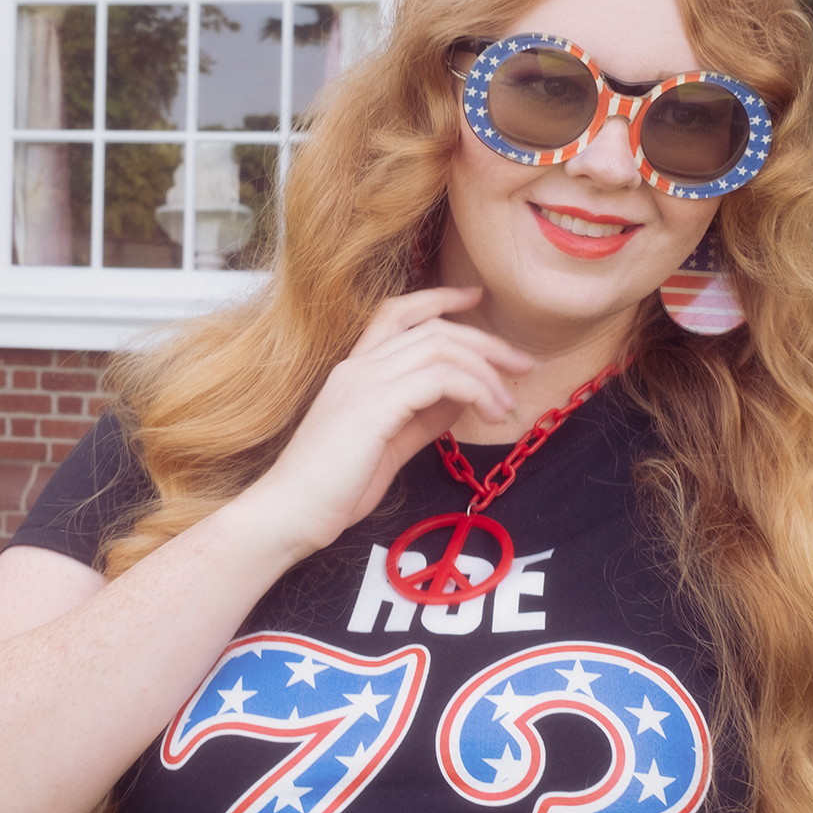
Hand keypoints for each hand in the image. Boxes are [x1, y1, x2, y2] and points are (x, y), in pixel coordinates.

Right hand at [234, 286, 532, 565]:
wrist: (290, 514)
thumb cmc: (333, 488)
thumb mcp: (388, 443)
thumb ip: (421, 416)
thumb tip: (463, 398)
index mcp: (355, 370)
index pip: (398, 312)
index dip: (440, 298)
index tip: (477, 298)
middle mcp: (358, 366)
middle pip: (433, 328)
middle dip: (486, 342)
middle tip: (522, 364)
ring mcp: (363, 382)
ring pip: (441, 347)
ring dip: (486, 371)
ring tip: (507, 404)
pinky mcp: (374, 406)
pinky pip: (439, 378)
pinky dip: (474, 389)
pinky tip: (488, 412)